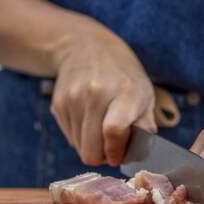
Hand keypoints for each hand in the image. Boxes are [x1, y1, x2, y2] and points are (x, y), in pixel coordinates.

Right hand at [50, 28, 155, 165]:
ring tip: (101, 130)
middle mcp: (95, 93)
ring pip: (80, 147)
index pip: (113, 130)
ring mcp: (73, 98)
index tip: (118, 157)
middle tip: (111, 148)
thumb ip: (145, 124)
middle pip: (91, 148)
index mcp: (124, 92)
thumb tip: (144, 152)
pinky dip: (81, 137)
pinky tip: (89, 120)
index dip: (115, 151)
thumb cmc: (123, 76)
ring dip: (92, 146)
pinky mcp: (58, 104)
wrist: (87, 46)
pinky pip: (70, 138)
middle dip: (102, 156)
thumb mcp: (144, 94)